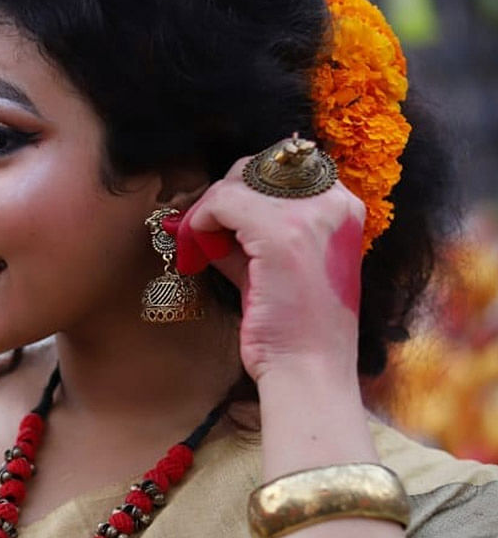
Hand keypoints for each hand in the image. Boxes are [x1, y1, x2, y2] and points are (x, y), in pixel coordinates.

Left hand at [166, 158, 366, 384]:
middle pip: (258, 168)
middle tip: (198, 232)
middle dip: (221, 197)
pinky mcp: (282, 235)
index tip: (218, 222)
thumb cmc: (294, 331)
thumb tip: (204, 223)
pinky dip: (200, 221)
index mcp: (341, 207)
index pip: (282, 169)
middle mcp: (333, 203)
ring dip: (208, 210)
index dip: (241, 190)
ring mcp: (309, 216)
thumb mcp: (272, 271)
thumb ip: (244, 241)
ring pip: (237, 181)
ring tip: (197, 245)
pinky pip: (223, 202)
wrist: (309, 369)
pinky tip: (196, 250)